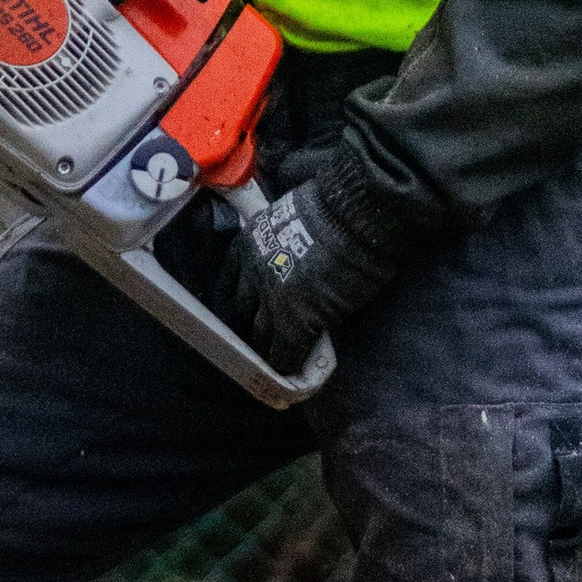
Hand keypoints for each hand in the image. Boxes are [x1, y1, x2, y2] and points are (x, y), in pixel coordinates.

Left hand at [167, 178, 400, 380]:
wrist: (354, 212)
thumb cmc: (333, 208)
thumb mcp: (289, 221)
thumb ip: (279, 245)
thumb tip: (287, 261)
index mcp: (247, 245)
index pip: (227, 284)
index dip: (234, 303)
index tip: (239, 314)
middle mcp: (251, 273)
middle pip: (238, 313)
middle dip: (245, 328)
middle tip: (256, 340)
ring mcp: (271, 300)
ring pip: (259, 337)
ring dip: (266, 349)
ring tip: (274, 362)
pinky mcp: (295, 320)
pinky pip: (285, 352)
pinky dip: (288, 364)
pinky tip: (293, 373)